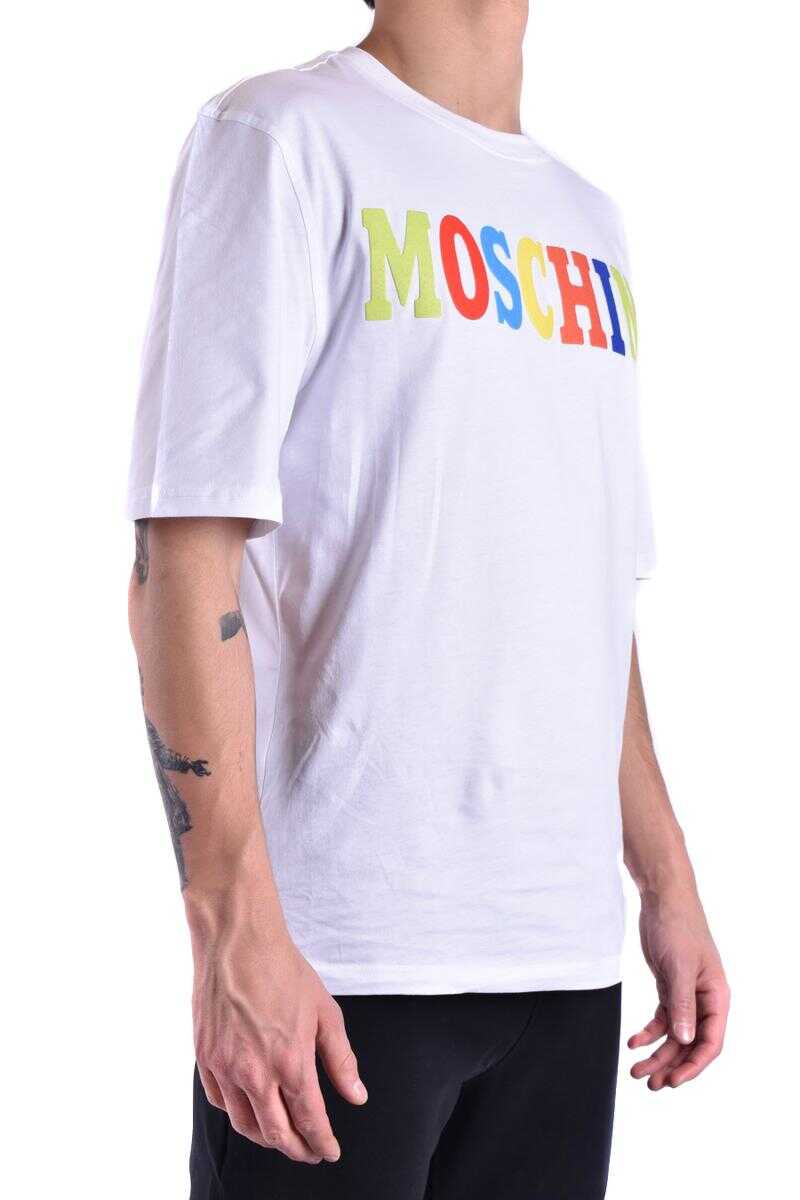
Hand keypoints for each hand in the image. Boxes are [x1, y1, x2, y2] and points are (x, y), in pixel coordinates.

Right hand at [190, 904, 366, 1162]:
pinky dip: (237, 1114)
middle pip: (276, 1133)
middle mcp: (255, 1072)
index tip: (329, 1151)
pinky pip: (220, 1101)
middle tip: (309, 1152)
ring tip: (282, 1136)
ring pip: (245, 1124)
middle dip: (296, 1149)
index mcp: (291, 1061)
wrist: (238, 941)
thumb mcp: (324, 1012)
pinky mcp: (205, 1058)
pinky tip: (250, 1110)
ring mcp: (226, 1067)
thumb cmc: (283, 970)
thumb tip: (356, 1096)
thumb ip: (341, 1060)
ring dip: (266, 1138)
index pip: (309, 1120)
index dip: (322, 1142)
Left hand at [629, 886, 729, 1088]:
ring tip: (637, 1071)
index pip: (711, 1042)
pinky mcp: (669, 988)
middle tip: (650, 1083)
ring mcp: (686, 995)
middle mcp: (704, 1000)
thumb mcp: (680, 966)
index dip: (694, 1065)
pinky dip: (648, 1033)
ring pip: (675, 1035)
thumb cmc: (678, 926)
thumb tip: (685, 1041)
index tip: (673, 1081)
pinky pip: (662, 1019)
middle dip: (672, 1065)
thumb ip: (682, 1004)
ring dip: (658, 1054)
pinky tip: (633, 1041)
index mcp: (716, 997)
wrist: (662, 898)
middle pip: (691, 1044)